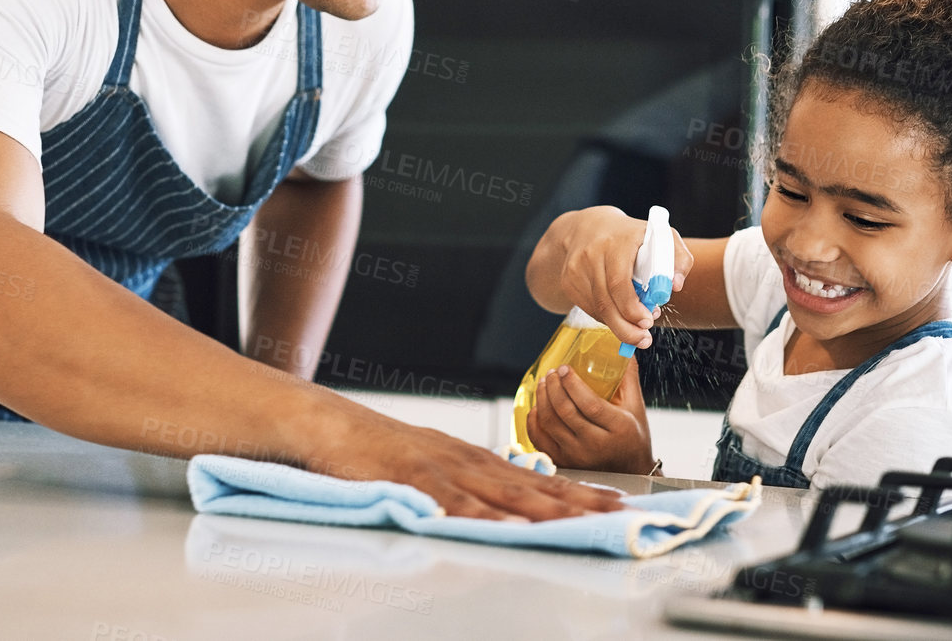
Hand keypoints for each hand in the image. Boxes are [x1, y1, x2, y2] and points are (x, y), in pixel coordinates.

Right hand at [328, 410, 626, 520]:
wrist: (334, 425)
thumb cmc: (379, 449)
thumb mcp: (433, 463)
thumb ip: (467, 482)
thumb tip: (502, 505)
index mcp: (473, 458)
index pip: (535, 477)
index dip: (576, 490)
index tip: (612, 500)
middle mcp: (467, 460)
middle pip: (532, 484)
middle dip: (577, 499)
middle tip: (616, 511)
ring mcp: (445, 468)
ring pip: (504, 492)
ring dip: (546, 508)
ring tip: (581, 520)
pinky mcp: (417, 479)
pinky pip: (456, 502)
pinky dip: (486, 515)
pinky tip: (510, 526)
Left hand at [525, 357, 655, 473]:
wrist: (630, 471)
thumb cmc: (633, 435)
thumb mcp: (636, 407)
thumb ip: (628, 377)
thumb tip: (624, 347)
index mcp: (618, 428)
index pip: (590, 404)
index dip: (573, 384)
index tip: (564, 368)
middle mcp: (597, 445)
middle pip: (566, 413)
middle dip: (553, 388)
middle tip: (551, 373)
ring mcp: (579, 457)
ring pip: (550, 424)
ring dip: (542, 400)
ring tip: (544, 384)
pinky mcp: (565, 463)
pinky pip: (540, 440)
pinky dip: (534, 421)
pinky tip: (537, 407)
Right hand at [546, 206, 693, 348]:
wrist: (588, 227)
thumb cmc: (632, 236)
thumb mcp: (661, 237)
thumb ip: (678, 259)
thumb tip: (675, 286)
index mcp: (618, 240)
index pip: (619, 281)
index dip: (632, 306)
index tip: (648, 321)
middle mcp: (593, 252)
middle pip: (606, 301)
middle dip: (626, 327)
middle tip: (643, 339)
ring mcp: (576, 267)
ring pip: (597, 308)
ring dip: (618, 325)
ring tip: (636, 332)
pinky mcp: (568, 280)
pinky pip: (589, 308)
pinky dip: (606, 317)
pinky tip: (618, 313)